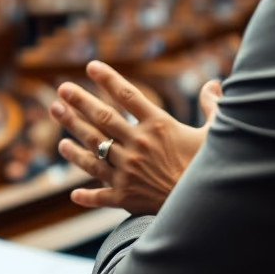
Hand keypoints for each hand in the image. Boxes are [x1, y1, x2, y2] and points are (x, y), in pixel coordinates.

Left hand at [49, 60, 221, 215]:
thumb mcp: (217, 133)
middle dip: (79, 102)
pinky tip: (74, 192)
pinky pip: (101, 195)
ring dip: (72, 133)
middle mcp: (137, 145)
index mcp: (159, 126)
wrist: (209, 207)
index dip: (108, 79)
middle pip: (102, 118)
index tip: (91, 66)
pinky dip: (86, 195)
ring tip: (58, 116)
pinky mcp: (126, 197)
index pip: (128, 96)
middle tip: (61, 89)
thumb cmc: (214, 167)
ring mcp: (128, 171)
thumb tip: (214, 83)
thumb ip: (212, 106)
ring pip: (92, 149)